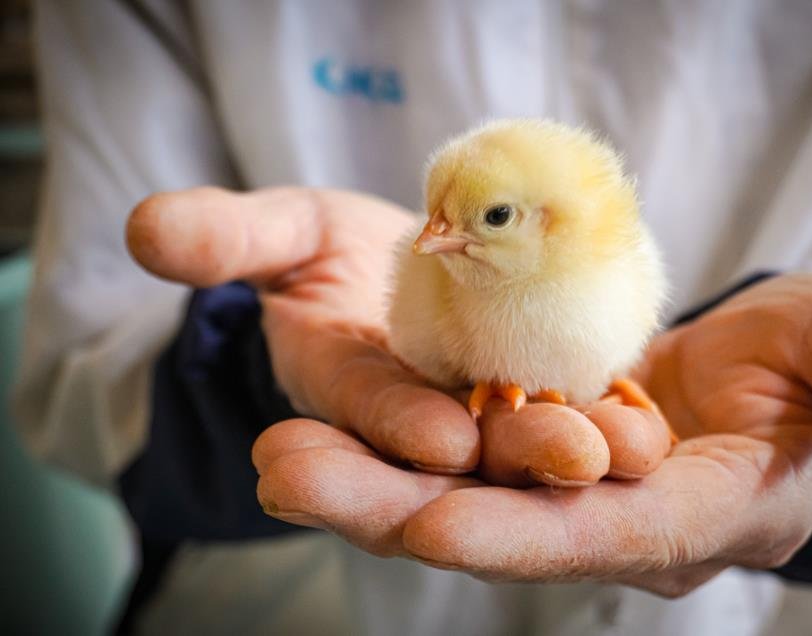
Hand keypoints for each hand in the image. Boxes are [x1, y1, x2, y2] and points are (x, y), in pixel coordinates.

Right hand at [127, 186, 666, 487]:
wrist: (395, 276)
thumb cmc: (326, 261)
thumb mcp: (283, 236)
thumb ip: (231, 237)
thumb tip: (148, 228)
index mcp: (347, 394)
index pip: (366, 415)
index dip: (393, 424)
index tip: (436, 433)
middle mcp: (416, 423)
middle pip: (459, 453)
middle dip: (508, 458)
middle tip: (570, 454)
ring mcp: (480, 419)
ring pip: (526, 444)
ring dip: (576, 448)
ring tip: (633, 444)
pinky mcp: (535, 399)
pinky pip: (575, 409)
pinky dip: (612, 415)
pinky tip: (653, 419)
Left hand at [253, 272, 811, 595]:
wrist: (769, 368)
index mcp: (684, 518)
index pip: (594, 538)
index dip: (519, 534)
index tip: (429, 525)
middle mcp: (606, 522)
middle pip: (493, 522)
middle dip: (390, 506)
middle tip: (282, 470)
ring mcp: (562, 488)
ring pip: (454, 488)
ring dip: (365, 474)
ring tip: (271, 452)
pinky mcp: (532, 447)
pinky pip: (452, 449)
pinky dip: (391, 440)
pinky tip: (318, 421)